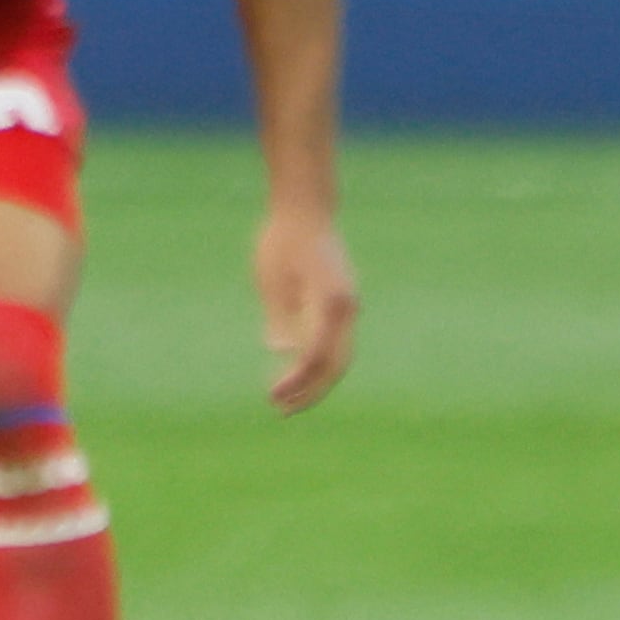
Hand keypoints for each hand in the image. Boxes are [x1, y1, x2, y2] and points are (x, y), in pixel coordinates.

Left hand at [255, 208, 358, 410]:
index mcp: (329, 301)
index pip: (315, 355)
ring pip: (339, 358)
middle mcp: (346, 308)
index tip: (273, 395)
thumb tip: (280, 350)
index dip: (296, 381)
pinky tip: (295, 374)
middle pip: (335, 364)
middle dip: (310, 391)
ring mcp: (348, 307)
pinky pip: (335, 344)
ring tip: (287, 400)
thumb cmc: (282, 239)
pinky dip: (318, 364)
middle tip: (280, 409)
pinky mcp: (342, 305)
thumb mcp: (271, 279)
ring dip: (316, 381)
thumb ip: (279, 315)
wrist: (307, 209)